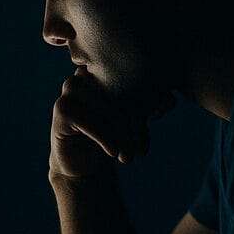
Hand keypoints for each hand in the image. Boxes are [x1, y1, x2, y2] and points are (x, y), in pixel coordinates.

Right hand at [50, 68, 175, 178]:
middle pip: (120, 91)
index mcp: (103, 71)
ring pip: (107, 106)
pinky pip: (90, 121)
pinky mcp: (62, 108)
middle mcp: (85, 75)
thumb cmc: (112, 135)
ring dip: (122, 132)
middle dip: (136, 120)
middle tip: (142, 145)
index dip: (150, 97)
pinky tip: (113, 153)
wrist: (83, 163)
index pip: (133, 76)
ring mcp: (71, 89)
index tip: (157, 117)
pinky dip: (105, 138)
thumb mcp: (137, 121)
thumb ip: (154, 105)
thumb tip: (171, 99)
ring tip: (130, 154)